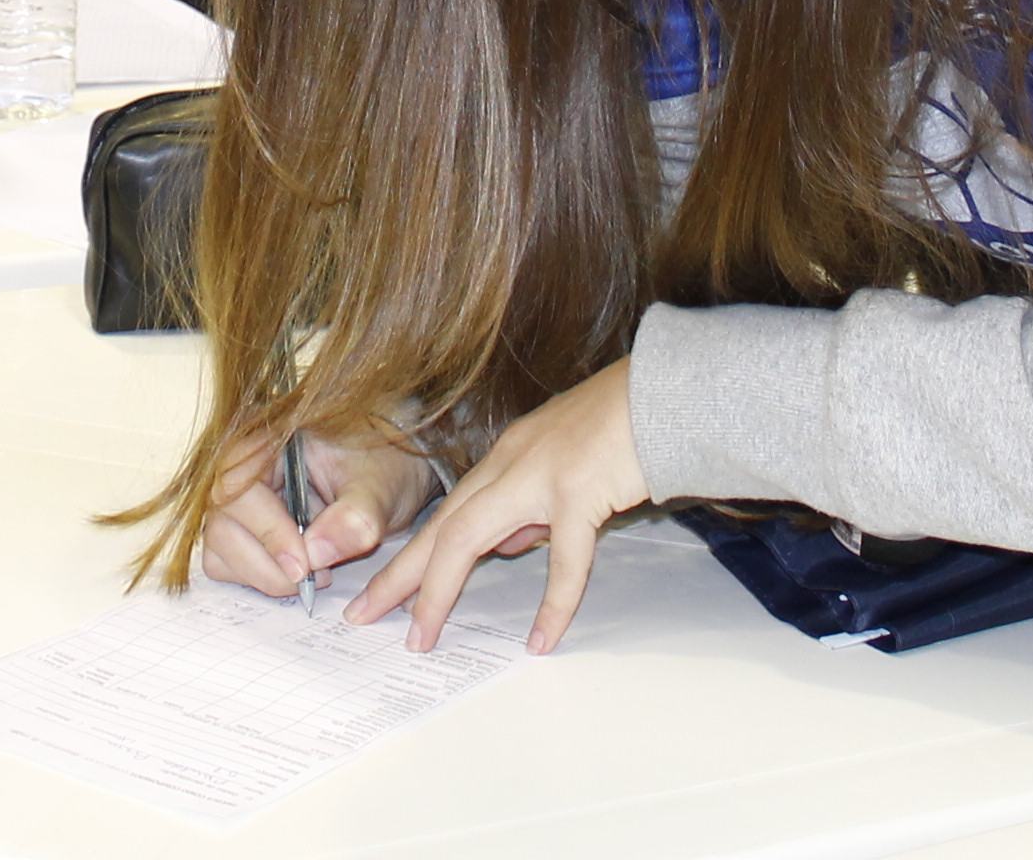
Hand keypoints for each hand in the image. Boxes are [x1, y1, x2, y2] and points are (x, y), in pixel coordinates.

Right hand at [196, 421, 439, 601]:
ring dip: (262, 574)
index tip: (304, 565)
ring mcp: (238, 502)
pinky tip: (297, 573)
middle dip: (266, 563)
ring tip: (312, 575)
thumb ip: (353, 517)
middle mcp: (241, 469)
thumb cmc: (382, 464)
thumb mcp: (378, 485)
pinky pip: (226, 563)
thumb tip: (315, 553)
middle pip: (222, 525)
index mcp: (265, 441)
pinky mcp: (243, 530)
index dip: (267, 532)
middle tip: (312, 579)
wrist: (391, 472)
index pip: (239, 489)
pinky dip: (257, 578)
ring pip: (219, 550)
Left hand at [359, 359, 650, 654]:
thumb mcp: (563, 465)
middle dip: (399, 575)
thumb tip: (505, 547)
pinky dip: (551, 603)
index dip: (410, 557)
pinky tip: (540, 640)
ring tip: (421, 635)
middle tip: (364, 615)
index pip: (445, 515)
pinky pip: (563, 559)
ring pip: (468, 536)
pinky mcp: (580, 489)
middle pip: (439, 526)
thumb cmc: (624, 428)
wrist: (668, 393)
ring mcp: (541, 475)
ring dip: (440, 589)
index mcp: (506, 458)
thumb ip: (530, 506)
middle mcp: (511, 463)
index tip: (382, 595)